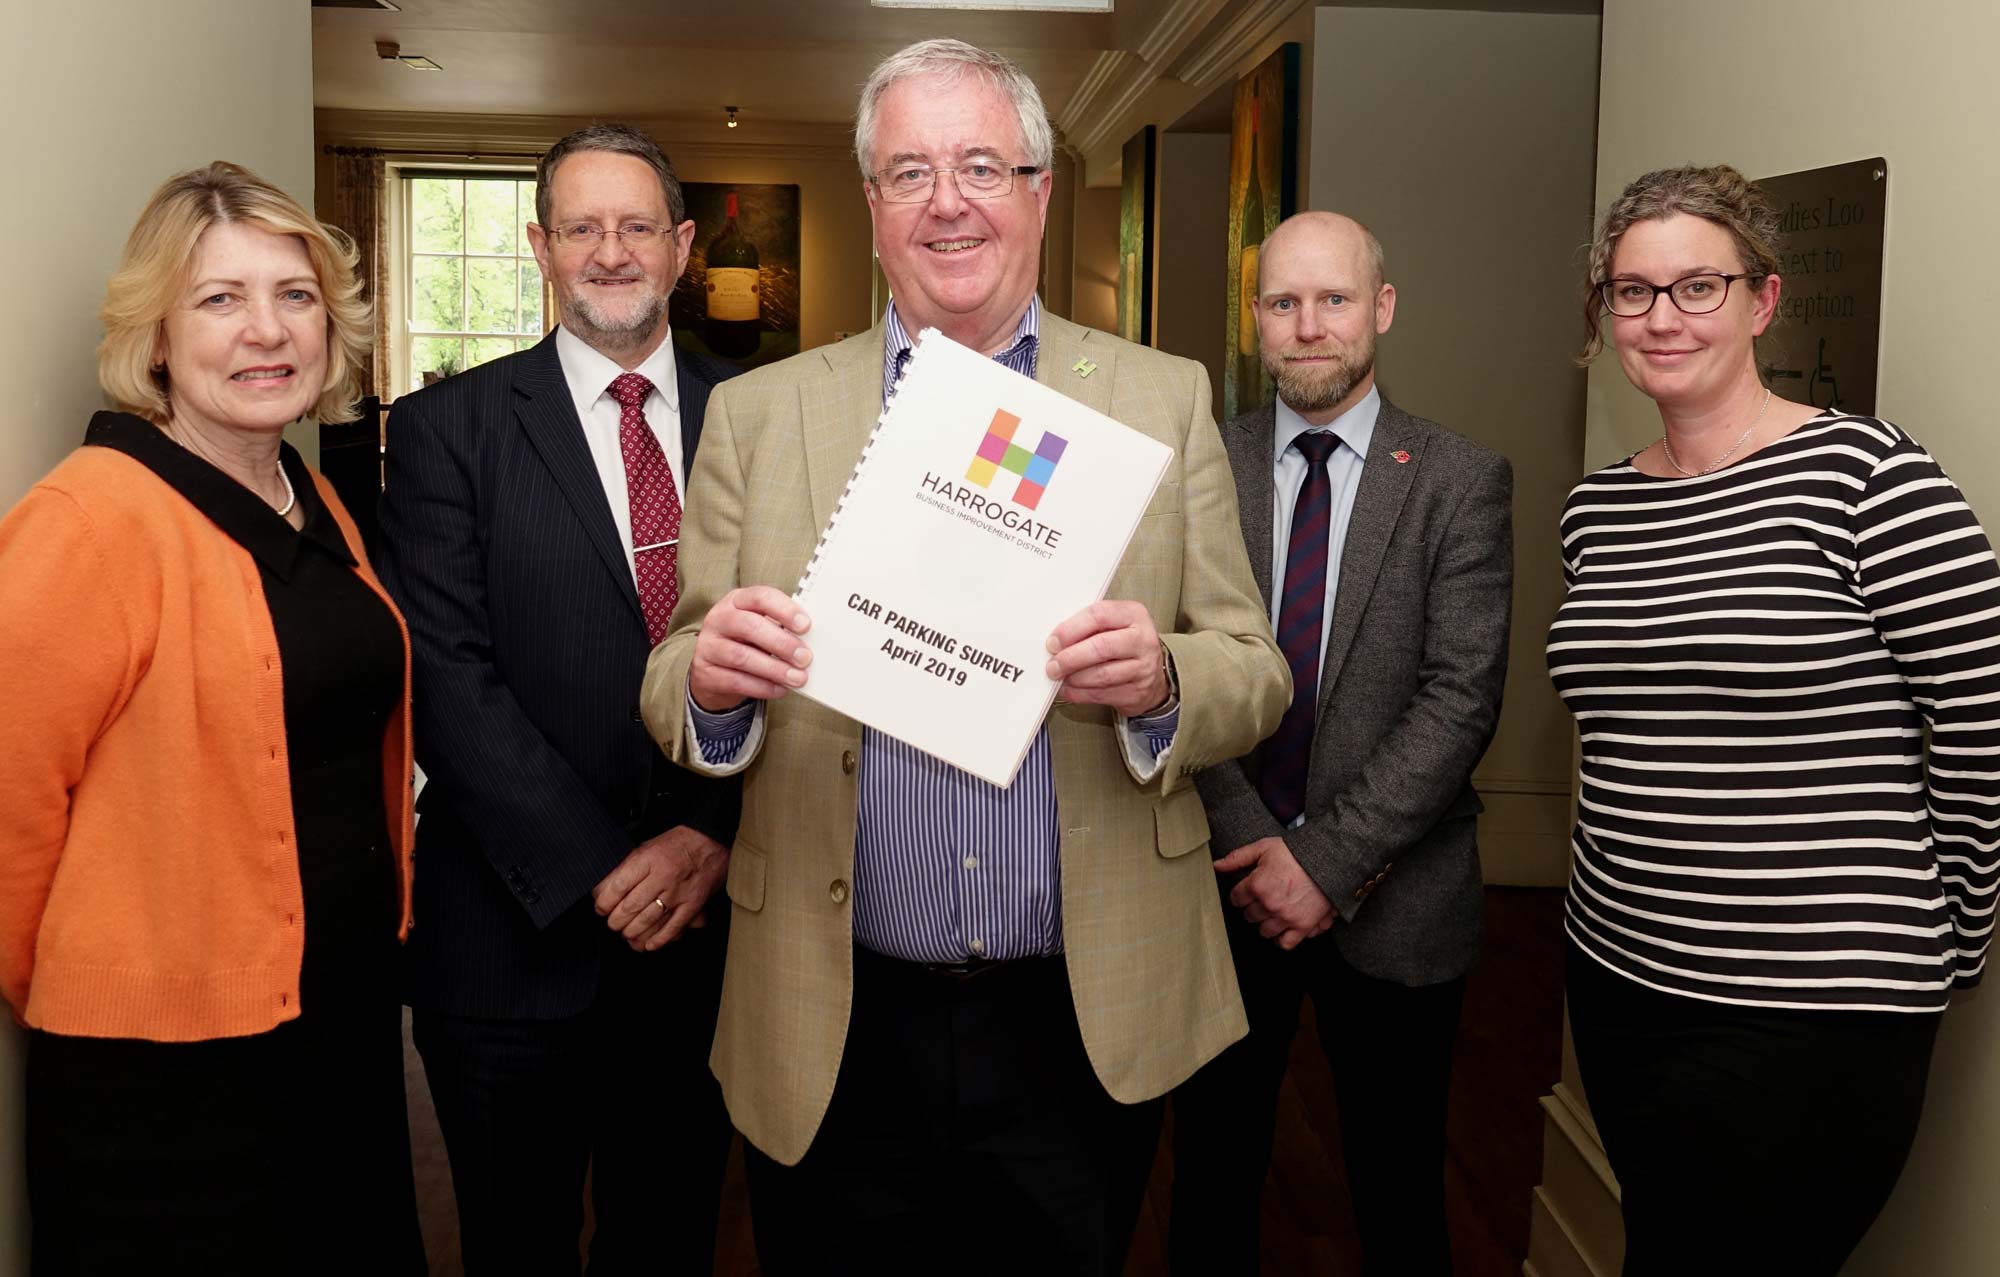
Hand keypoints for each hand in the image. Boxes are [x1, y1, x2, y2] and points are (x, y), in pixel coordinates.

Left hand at [592, 826, 728, 951]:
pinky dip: (658, 939)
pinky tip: (648, 944)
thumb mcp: (647, 847)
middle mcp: (662, 876)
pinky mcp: (693, 904)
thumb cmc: (676, 844)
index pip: (618, 886)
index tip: (600, 908)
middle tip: (613, 923)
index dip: (604, 902)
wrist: (711, 842)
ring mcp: (678, 892)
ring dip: (632, 932)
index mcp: (648, 859)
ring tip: (626, 932)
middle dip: (616, 921)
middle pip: (630, 907)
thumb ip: (628, 867)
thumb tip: (604, 889)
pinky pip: (672, 927)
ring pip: (648, 920)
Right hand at [690, 586, 810, 711]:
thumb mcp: (760, 626)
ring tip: (797, 678)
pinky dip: (762, 687)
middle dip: (781, 643)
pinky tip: (780, 689)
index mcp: (736, 601)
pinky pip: (736, 681)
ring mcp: (708, 646)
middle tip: (805, 657)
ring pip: (741, 657)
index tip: (806, 625)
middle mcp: (718, 619)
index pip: (760, 597)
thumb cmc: (745, 642)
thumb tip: (812, 640)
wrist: (712, 669)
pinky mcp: (705, 672)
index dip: (784, 610)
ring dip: (774, 669)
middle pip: (749, 626)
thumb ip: (780, 627)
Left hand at [1045, 600, 1168, 716]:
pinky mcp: (1137, 692)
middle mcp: (1143, 640)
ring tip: (1060, 677)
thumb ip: (1087, 627)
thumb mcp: (1113, 625)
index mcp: (1134, 614)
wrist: (1150, 675)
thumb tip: (1054, 641)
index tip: (1053, 641)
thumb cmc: (1123, 645)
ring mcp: (1143, 668)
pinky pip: (1102, 694)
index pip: (1099, 615)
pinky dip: (1079, 693)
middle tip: (1052, 665)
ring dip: (1074, 678)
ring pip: (1102, 674)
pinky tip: (1068, 689)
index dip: (1071, 629)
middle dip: (1070, 657)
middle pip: (1102, 647)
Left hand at [1214, 836, 1334, 949]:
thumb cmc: (1295, 853)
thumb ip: (1238, 858)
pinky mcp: (1302, 926)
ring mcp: (1286, 917)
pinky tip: (1282, 929)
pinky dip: (1282, 939)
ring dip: (1266, 922)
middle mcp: (1269, 904)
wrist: (1327, 859)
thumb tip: (1216, 866)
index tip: (1249, 889)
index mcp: (1256, 885)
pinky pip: (1285, 943)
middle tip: (1264, 897)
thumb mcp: (1264, 847)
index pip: (1236, 899)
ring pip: (1264, 931)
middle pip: (1249, 915)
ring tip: (1273, 911)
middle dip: (1253, 907)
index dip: (1241, 893)